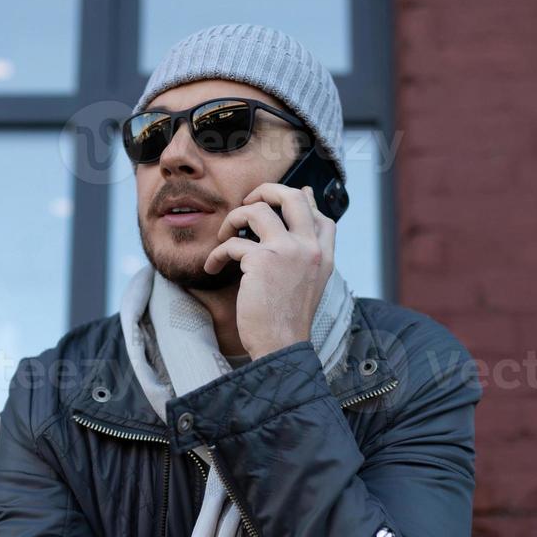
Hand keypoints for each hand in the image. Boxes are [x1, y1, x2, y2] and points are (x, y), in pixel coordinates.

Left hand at [205, 183, 335, 359]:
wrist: (281, 346)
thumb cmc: (288, 319)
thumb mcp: (308, 283)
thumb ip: (304, 254)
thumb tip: (295, 230)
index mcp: (323, 255)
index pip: (317, 213)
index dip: (296, 202)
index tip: (276, 204)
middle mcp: (310, 248)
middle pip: (290, 196)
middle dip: (263, 191)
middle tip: (246, 204)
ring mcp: (288, 251)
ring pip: (257, 210)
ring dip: (233, 219)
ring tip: (225, 236)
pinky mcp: (262, 260)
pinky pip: (232, 243)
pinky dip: (217, 254)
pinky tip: (212, 266)